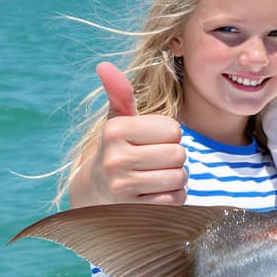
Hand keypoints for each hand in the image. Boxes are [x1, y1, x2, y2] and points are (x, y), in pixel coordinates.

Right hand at [68, 62, 186, 206]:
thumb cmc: (117, 150)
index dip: (169, 136)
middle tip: (154, 162)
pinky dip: (172, 198)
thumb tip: (103, 65)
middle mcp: (115, 158)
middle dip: (174, 159)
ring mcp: (123, 187)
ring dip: (175, 179)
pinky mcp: (134, 211)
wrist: (97, 194)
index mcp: (115, 131)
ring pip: (179, 178)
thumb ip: (119, 94)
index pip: (174, 130)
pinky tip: (153, 195)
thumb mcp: (117, 122)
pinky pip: (175, 200)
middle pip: (179, 155)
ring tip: (154, 178)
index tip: (149, 142)